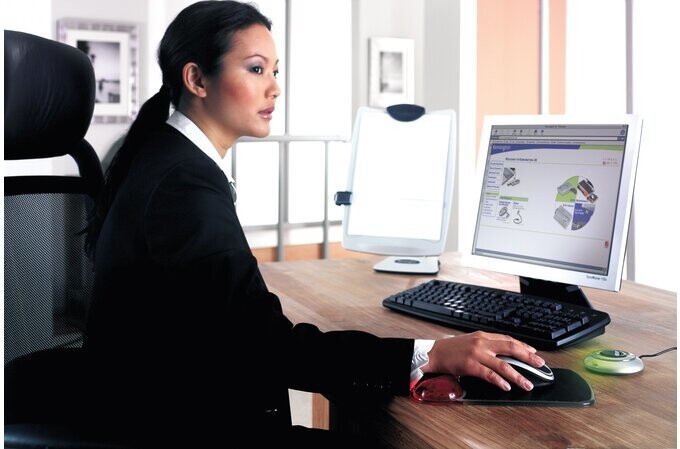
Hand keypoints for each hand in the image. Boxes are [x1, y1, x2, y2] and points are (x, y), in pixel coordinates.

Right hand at [421, 331, 544, 391]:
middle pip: (511, 348)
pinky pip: (490, 374)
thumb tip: (502, 352)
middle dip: (528, 357)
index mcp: (483, 336)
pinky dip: (500, 381)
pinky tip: (507, 386)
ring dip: (518, 375)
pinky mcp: (471, 365)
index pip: (508, 339)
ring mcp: (477, 354)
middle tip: (539, 365)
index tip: (534, 353)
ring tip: (527, 383)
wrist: (434, 353)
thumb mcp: (470, 341)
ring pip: (503, 364)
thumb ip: (486, 344)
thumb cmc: (451, 349)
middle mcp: (482, 343)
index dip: (523, 346)